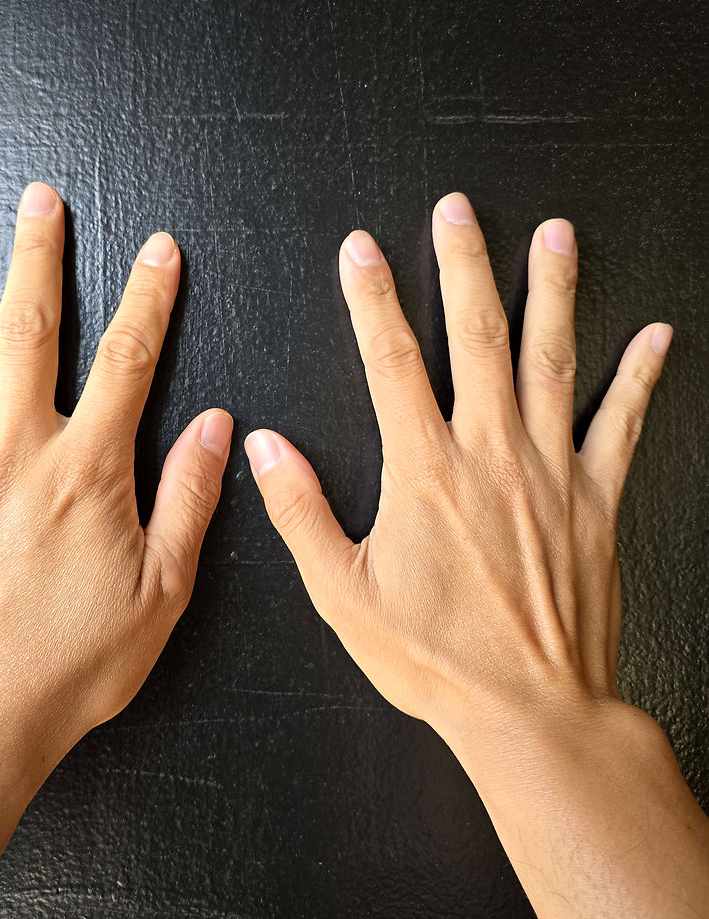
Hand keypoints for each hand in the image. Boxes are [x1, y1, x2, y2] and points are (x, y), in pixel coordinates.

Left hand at [0, 182, 231, 770]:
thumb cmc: (74, 664)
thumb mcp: (162, 592)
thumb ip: (190, 500)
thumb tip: (217, 425)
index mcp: (88, 471)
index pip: (128, 360)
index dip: (148, 298)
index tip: (159, 249)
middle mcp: (18, 453)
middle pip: (32, 332)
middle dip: (40, 257)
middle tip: (41, 198)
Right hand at [244, 192, 708, 918]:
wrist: (530, 709)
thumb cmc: (435, 660)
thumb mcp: (342, 596)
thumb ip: (300, 514)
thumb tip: (261, 447)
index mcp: (424, 472)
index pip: (390, 360)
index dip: (372, 298)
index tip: (362, 249)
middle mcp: (490, 454)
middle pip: (478, 336)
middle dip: (465, 264)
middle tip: (459, 210)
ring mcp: (550, 471)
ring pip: (552, 360)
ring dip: (553, 291)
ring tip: (557, 235)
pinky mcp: (595, 500)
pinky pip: (621, 424)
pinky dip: (639, 377)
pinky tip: (657, 336)